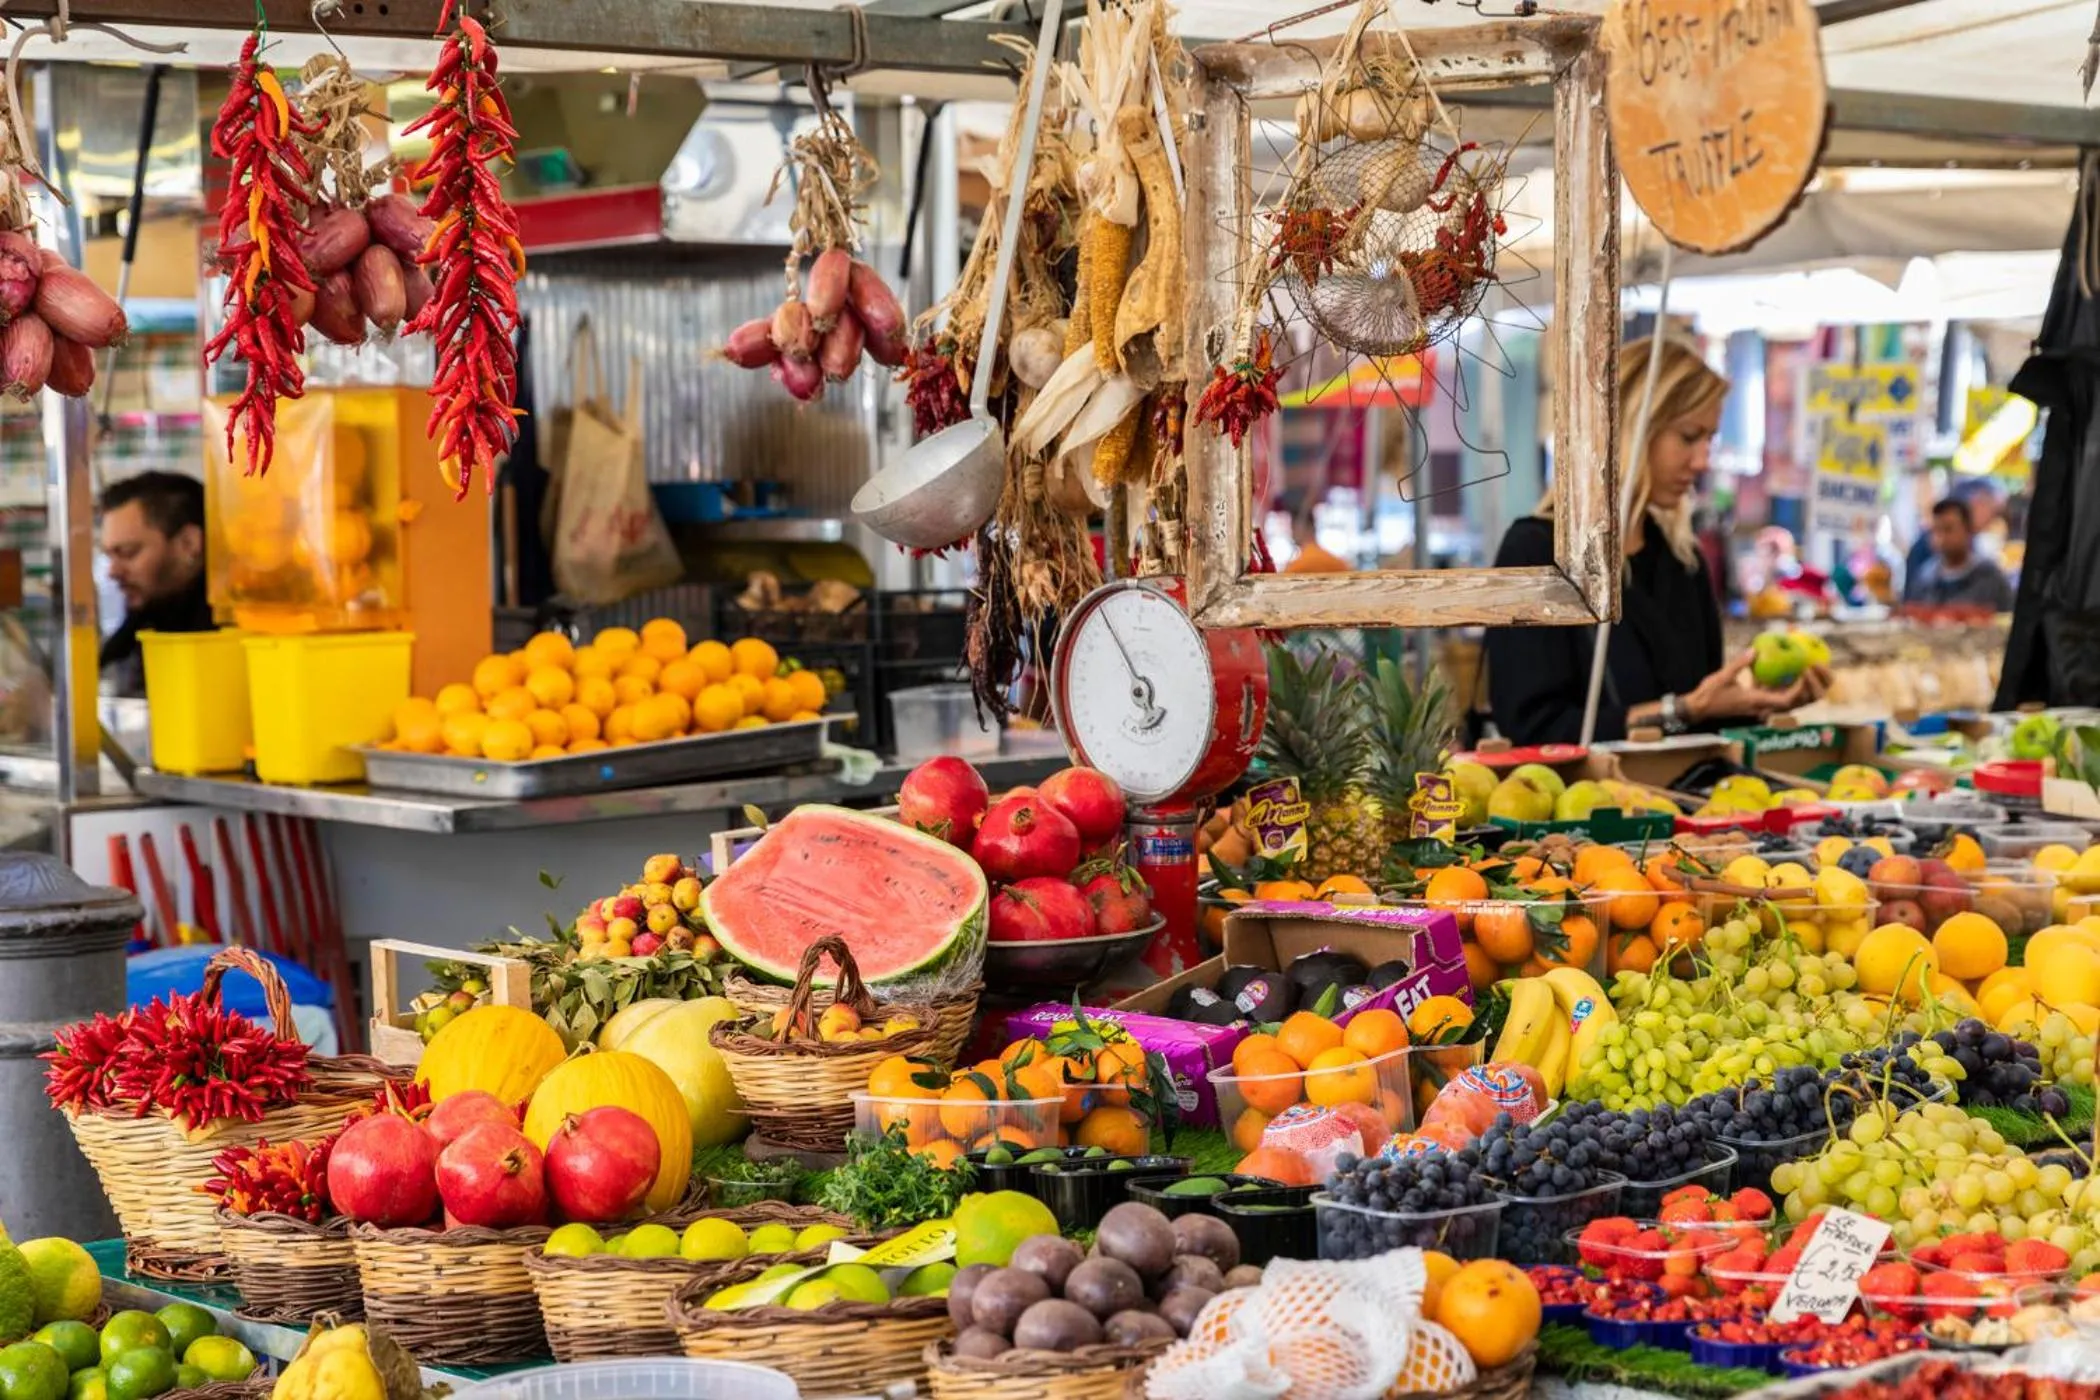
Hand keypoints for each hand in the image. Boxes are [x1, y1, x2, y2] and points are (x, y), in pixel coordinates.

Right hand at [1681, 649, 1824, 723]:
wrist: (1700, 709)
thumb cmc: (1709, 694)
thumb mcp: (1722, 677)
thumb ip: (1739, 664)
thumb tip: (1753, 650)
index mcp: (1756, 702)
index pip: (1786, 700)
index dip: (1800, 688)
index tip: (1805, 671)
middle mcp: (1764, 708)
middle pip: (1798, 703)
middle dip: (1812, 689)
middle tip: (1814, 666)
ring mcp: (1764, 708)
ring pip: (1794, 702)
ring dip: (1807, 688)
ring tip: (1811, 667)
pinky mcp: (1762, 704)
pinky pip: (1784, 696)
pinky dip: (1794, 686)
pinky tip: (1797, 669)